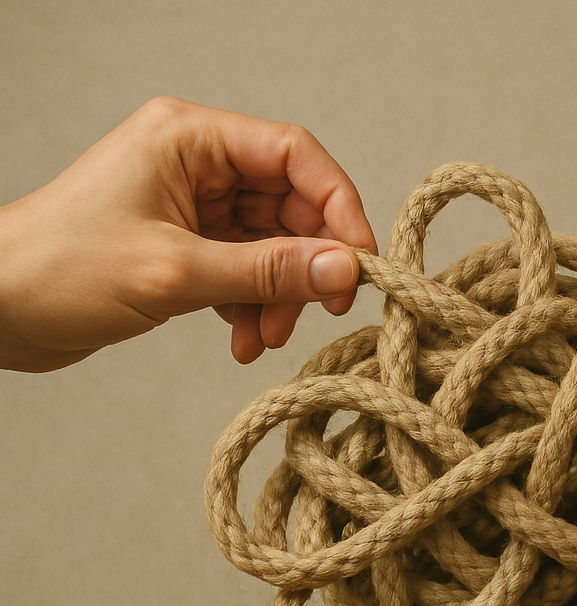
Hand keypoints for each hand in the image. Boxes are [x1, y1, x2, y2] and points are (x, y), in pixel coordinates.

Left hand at [0, 97, 376, 370]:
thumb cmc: (62, 270)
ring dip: (279, 295)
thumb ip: (268, 271)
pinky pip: (246, 270)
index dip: (338, 205)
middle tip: (320, 311)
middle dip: (306, 264)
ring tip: (263, 337)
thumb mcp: (177, 273)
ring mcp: (192, 205)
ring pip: (272, 244)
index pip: (294, 154)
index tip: (361, 261)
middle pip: (290, 204)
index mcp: (190, 139)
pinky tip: (240, 341)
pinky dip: (253, 306)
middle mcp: (196, 164)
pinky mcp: (186, 245)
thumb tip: (344, 269)